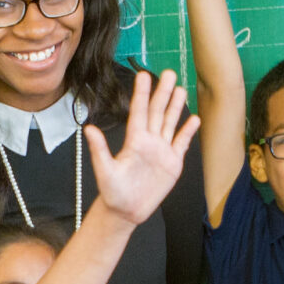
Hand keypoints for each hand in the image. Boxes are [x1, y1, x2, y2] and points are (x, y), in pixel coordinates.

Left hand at [87, 70, 199, 224]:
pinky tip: (194, 119)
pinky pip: (181, 143)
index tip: (145, 74)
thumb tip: (89, 129)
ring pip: (170, 123)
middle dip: (163, 92)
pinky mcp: (172, 163)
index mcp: (134, 141)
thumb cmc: (112, 192)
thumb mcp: (104, 171)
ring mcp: (161, 151)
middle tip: (170, 72)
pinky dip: (188, 132)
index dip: (142, 93)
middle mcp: (148, 141)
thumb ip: (99, 150)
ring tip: (182, 89)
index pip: (139, 111)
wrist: (126, 211)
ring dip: (176, 106)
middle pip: (157, 111)